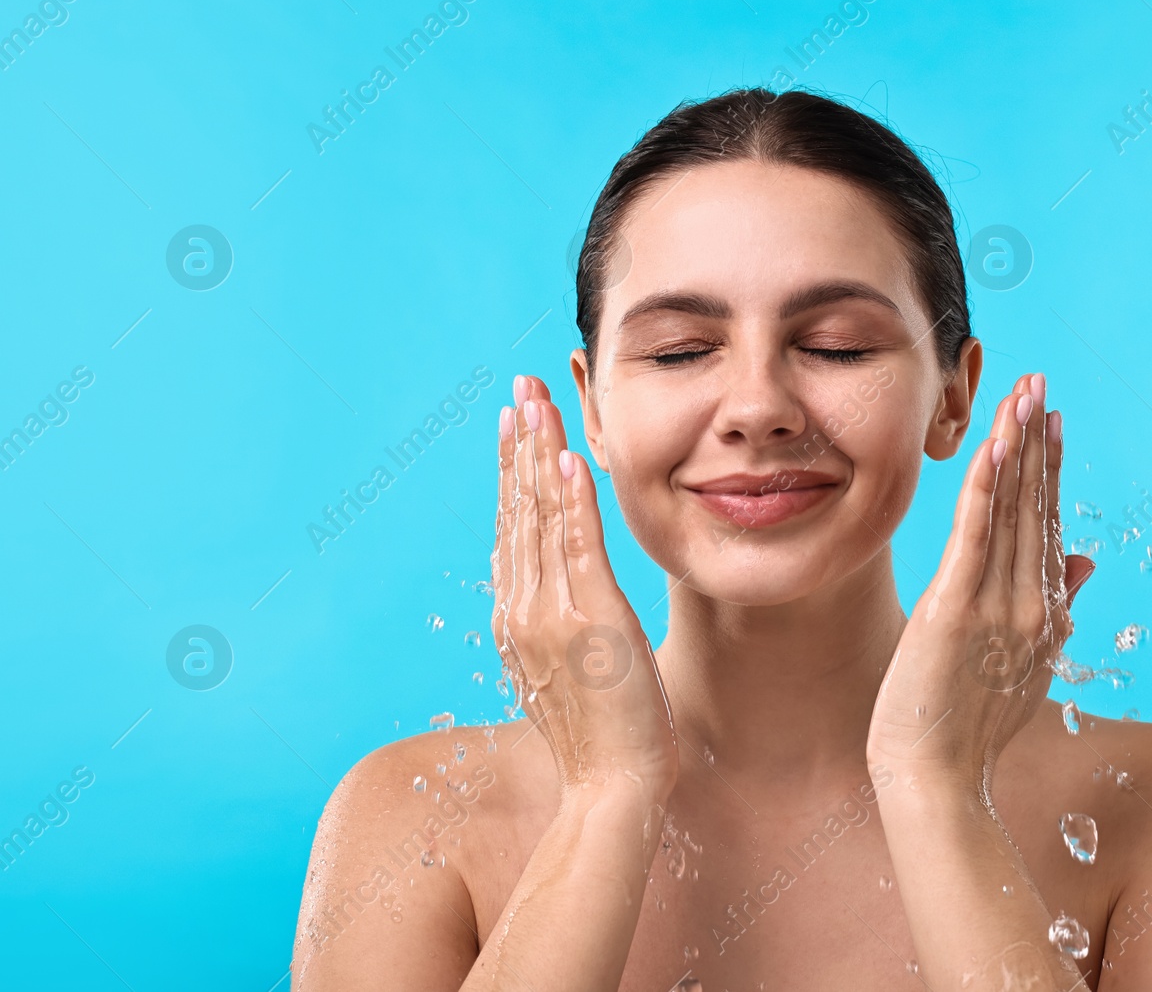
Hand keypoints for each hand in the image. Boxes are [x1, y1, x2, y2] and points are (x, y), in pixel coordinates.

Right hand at [492, 375, 677, 799]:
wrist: (611, 788)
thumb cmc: (603, 736)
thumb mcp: (571, 669)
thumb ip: (561, 626)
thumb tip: (563, 595)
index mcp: (519, 618)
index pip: (513, 528)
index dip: (513, 472)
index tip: (516, 424)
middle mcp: (523, 610)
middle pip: (518, 511)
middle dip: (519, 445)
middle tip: (520, 389)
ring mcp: (552, 614)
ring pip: (540, 518)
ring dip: (538, 454)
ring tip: (537, 402)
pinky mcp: (591, 621)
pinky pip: (577, 548)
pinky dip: (570, 500)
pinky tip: (568, 459)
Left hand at [866, 372, 1093, 789]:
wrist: (937, 781)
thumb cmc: (966, 728)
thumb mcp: (1026, 665)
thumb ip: (1059, 607)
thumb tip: (1086, 557)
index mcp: (1044, 613)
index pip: (1048, 525)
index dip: (1050, 470)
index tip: (1051, 421)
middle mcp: (1031, 603)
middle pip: (1037, 507)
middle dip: (1038, 441)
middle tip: (1041, 384)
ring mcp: (997, 606)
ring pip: (1012, 511)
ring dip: (1017, 448)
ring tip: (1024, 394)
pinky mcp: (956, 609)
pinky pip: (975, 537)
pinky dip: (988, 490)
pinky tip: (996, 447)